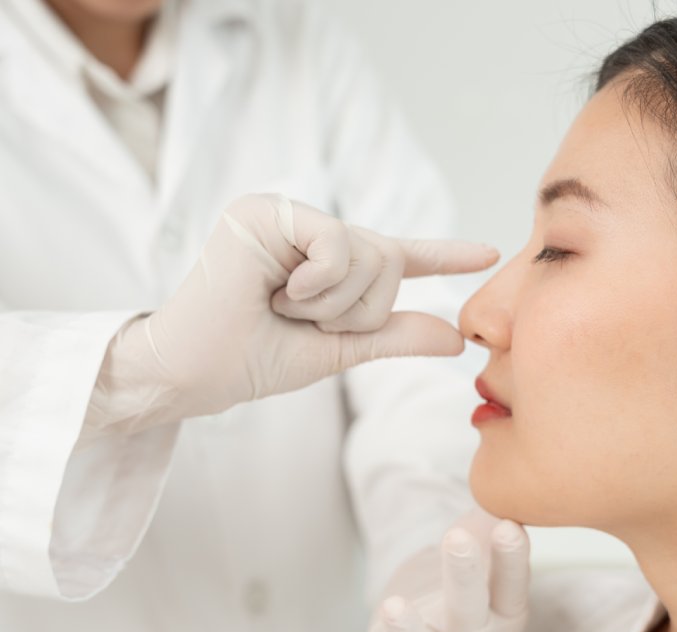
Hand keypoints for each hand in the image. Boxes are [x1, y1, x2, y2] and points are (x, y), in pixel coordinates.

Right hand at [81, 194, 498, 438]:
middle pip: (386, 260)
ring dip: (333, 304)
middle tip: (298, 321)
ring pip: (367, 254)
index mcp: (322, 262)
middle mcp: (306, 230)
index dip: (440, 255)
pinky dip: (319, 283)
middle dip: (356, 311)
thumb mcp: (337, 350)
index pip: (391, 257)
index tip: (485, 253)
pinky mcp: (263, 212)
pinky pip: (337, 244)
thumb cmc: (248, 361)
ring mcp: (284, 215)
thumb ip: (392, 336)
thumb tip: (454, 337)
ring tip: (279, 308)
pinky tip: (276, 292)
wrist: (191, 375)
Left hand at [346, 510, 529, 631]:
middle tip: (457, 536)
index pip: (513, 583)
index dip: (512, 558)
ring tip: (394, 606)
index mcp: (507, 607)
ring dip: (409, 630)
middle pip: (470, 608)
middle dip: (464, 574)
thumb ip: (500, 507)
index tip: (509, 525)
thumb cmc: (473, 566)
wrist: (439, 605)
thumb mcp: (488, 537)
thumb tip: (512, 467)